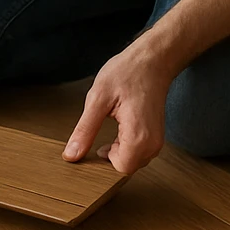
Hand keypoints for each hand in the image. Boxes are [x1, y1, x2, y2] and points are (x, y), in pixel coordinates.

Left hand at [64, 43, 174, 174]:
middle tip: (98, 130)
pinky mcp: (156, 136)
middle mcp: (152, 142)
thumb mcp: (97, 99)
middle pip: (126, 167)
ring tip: (110, 124)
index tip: (90, 144)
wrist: (152, 61)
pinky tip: (118, 127)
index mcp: (138, 135)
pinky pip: (139, 152)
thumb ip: (84, 130)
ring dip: (118, 150)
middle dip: (109, 155)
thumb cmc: (127, 73)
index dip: (102, 160)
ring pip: (133, 161)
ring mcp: (157, 140)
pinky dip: (126, 145)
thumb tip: (71, 154)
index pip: (120, 168)